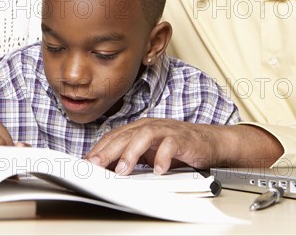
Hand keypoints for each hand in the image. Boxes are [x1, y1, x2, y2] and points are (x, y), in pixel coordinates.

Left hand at [85, 119, 283, 174]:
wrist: (209, 142)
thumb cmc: (177, 147)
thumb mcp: (149, 153)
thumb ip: (131, 157)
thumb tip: (107, 169)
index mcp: (139, 129)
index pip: (114, 136)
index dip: (99, 149)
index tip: (86, 163)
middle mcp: (150, 126)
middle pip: (125, 135)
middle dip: (108, 151)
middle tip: (95, 165)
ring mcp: (166, 130)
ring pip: (144, 136)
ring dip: (131, 153)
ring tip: (123, 169)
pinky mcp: (183, 138)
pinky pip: (171, 145)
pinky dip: (163, 157)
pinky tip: (158, 170)